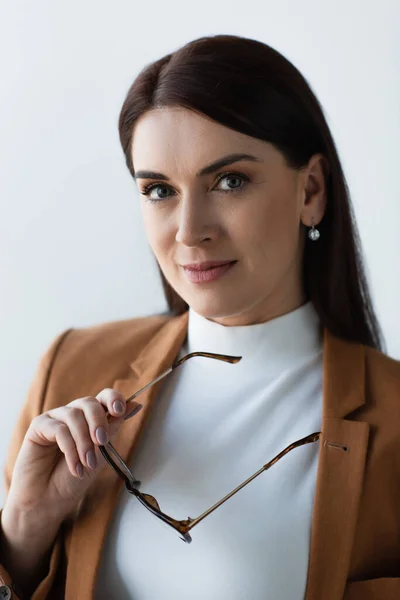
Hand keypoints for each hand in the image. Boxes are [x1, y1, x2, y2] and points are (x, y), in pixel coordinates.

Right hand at [4, 389, 141, 522]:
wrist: (49, 501)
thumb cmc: (74, 478)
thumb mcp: (101, 453)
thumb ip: (113, 428)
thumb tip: (135, 405)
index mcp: (90, 418)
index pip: (103, 397)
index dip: (113, 399)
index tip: (120, 410)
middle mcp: (73, 414)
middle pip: (89, 402)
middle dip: (98, 421)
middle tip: (102, 442)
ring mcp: (55, 418)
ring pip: (74, 415)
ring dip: (84, 442)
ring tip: (87, 464)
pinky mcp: (39, 426)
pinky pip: (58, 429)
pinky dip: (70, 449)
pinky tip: (75, 467)